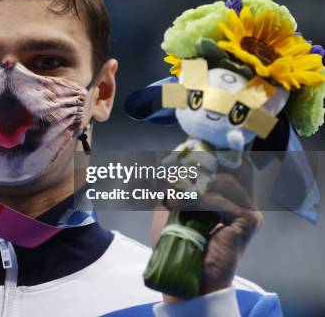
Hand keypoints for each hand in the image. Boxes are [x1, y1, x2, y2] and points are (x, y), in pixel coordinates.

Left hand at [152, 162, 261, 302]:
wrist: (187, 275)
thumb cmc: (178, 241)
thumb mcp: (169, 204)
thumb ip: (173, 181)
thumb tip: (174, 156)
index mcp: (224, 190)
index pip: (223, 158)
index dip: (206, 149)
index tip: (186, 144)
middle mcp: (240, 195)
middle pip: (228, 163)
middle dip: (199, 165)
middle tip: (176, 174)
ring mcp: (248, 207)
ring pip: (224, 179)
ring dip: (195, 186)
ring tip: (176, 199)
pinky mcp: (249, 220)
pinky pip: (225, 200)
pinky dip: (201, 201)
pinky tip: (184, 208)